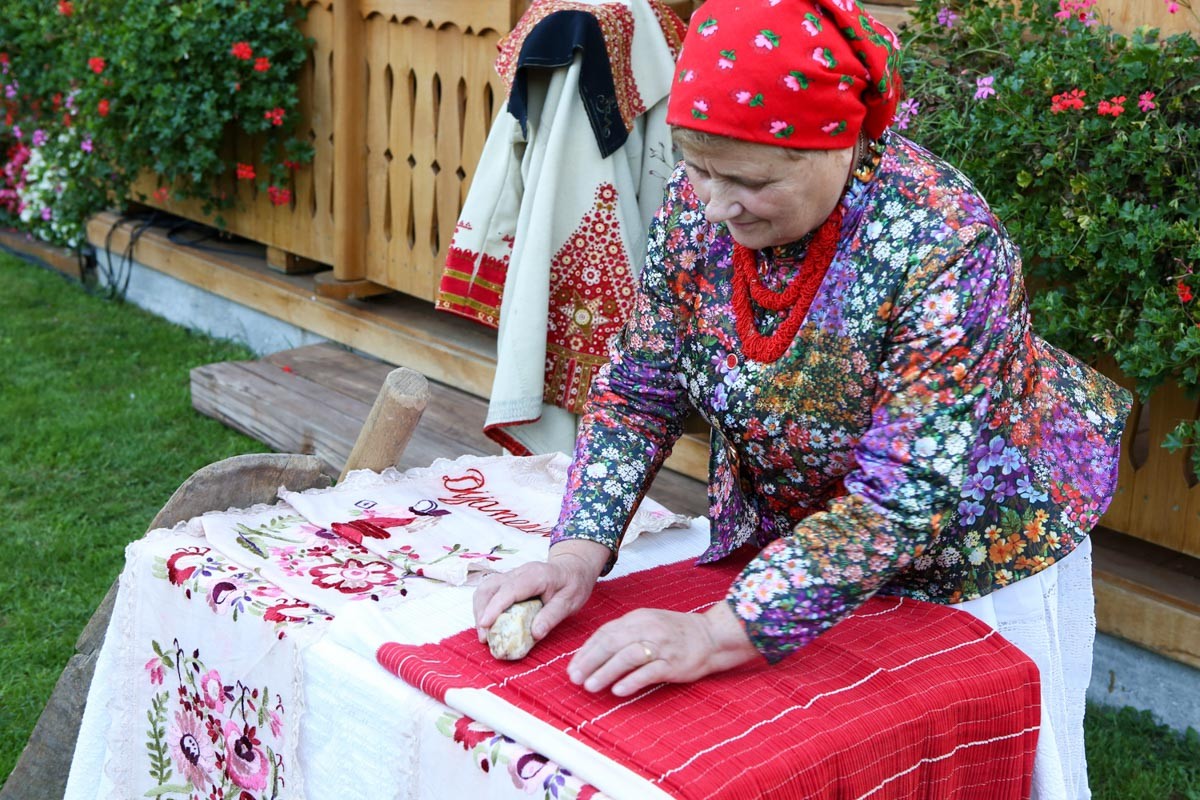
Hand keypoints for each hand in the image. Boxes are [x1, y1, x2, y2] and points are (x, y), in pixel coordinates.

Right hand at [473, 538, 609, 643]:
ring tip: (483, 633)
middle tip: (484, 637)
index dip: (494, 607)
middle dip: (481, 612)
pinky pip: (490, 591)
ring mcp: (512, 575)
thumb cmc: (573, 584)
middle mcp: (519, 572)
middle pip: (490, 587)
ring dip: (479, 610)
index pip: (509, 590)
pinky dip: (484, 607)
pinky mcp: (508, 581)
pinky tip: (488, 623)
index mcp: (535, 575)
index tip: (485, 625)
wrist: (574, 568)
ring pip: (486, 588)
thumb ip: (552, 616)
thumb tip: (535, 634)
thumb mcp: (570, 602)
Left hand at [567, 601, 761, 696]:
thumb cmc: (676, 632)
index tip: (573, 667)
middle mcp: (647, 629)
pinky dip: (632, 681)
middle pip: (612, 643)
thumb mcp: (648, 623)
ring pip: (627, 657)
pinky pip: (649, 672)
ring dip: (606, 671)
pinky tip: (618, 690)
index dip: (586, 650)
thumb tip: (594, 652)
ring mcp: (661, 646)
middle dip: (590, 661)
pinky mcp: (673, 663)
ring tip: (590, 686)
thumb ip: (624, 634)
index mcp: (637, 618)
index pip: (605, 633)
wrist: (712, 636)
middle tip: (574, 678)